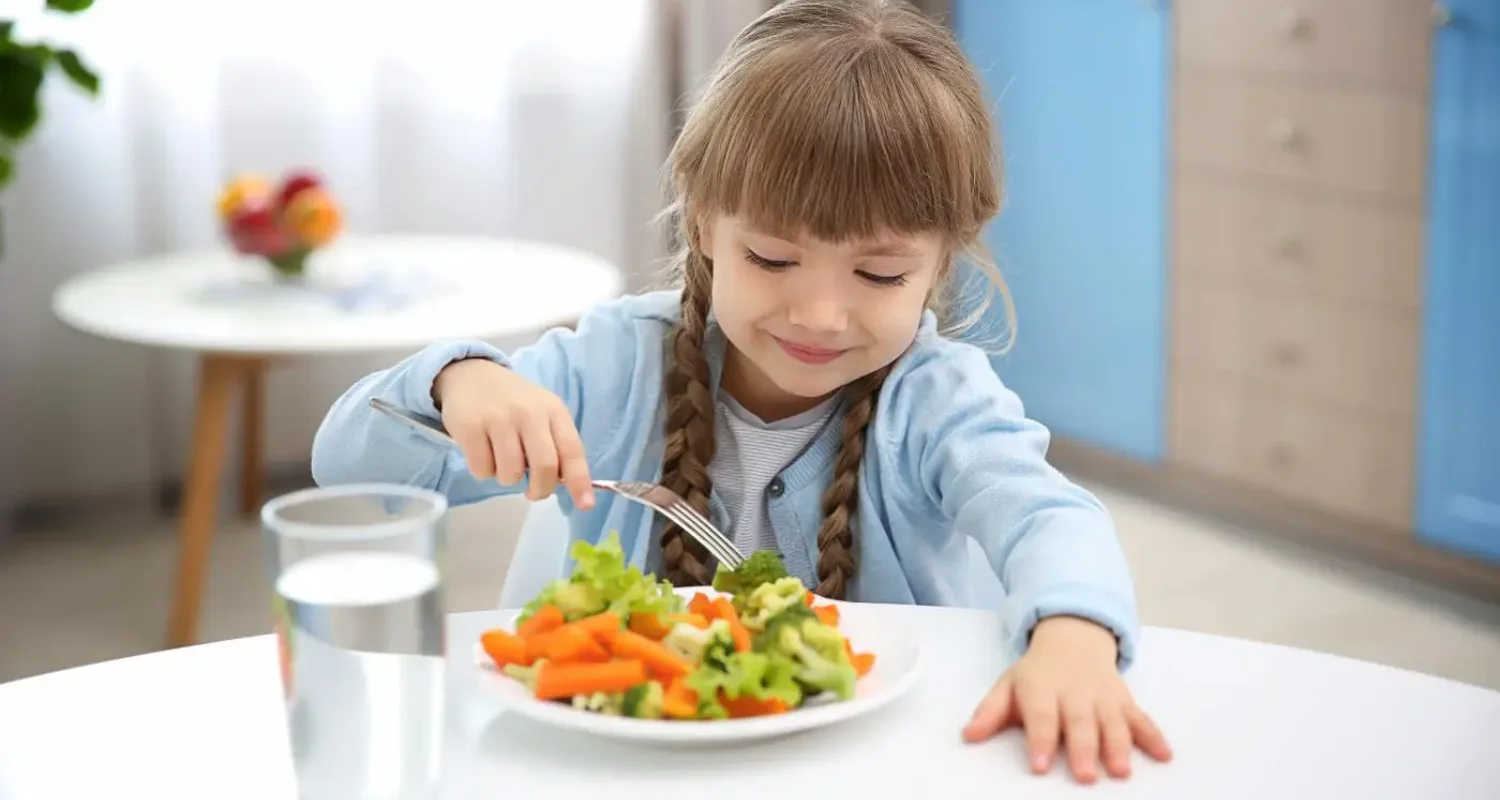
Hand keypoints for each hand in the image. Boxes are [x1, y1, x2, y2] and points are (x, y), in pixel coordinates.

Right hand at [432, 358, 593, 508]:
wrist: (471, 376)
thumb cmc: (513, 402)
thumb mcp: (541, 413)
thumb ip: (555, 444)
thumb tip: (567, 486)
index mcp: (553, 410)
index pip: (572, 450)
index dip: (580, 480)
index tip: (585, 504)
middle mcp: (529, 412)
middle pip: (544, 466)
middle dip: (540, 490)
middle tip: (533, 492)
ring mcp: (499, 418)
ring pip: (510, 473)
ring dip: (507, 479)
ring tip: (503, 462)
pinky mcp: (470, 426)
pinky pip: (483, 470)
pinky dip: (484, 472)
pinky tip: (484, 453)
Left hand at [962, 615, 1171, 782]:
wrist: (1074, 637)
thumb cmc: (1037, 672)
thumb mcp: (1008, 685)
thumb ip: (990, 711)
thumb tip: (968, 735)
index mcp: (1041, 687)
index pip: (1040, 715)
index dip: (1040, 740)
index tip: (1039, 766)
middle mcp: (1074, 692)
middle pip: (1080, 722)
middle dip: (1082, 749)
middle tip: (1084, 776)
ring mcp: (1103, 696)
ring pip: (1113, 721)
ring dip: (1119, 745)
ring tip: (1121, 770)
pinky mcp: (1124, 700)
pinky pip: (1141, 718)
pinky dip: (1154, 735)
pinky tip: (1165, 754)